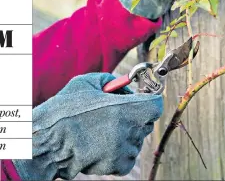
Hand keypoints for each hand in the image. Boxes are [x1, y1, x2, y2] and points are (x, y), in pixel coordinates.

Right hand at [13, 73, 162, 179]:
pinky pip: (128, 156)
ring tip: (101, 130)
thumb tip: (125, 86)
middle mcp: (131, 129)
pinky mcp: (119, 165)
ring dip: (126, 134)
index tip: (138, 101)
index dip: (148, 101)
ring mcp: (126, 149)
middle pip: (147, 122)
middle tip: (114, 114)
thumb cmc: (66, 110)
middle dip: (135, 117)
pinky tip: (101, 144)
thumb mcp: (87, 82)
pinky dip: (119, 151)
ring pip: (137, 139)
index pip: (156, 104)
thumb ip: (112, 80)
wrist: (47, 142)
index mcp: (127, 107)